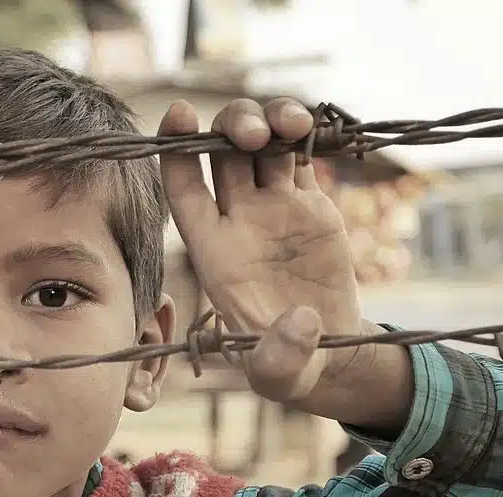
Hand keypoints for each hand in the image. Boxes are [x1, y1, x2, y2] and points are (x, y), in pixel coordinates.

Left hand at [158, 98, 412, 431]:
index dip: (175, 151)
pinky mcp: (310, 203)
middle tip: (254, 135)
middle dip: (232, 129)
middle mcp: (239, 220)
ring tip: (294, 124)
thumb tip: (301, 322)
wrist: (327, 351)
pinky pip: (301, 154)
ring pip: (263, 142)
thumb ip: (281, 356)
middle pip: (222, 153)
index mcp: (215, 251)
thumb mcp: (280, 375)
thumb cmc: (287, 366)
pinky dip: (305, 133)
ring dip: (272, 120)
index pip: (183, 191)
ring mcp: (274, 207)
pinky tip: (313, 127)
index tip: (179, 115)